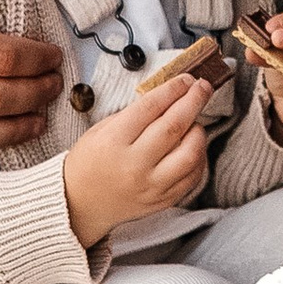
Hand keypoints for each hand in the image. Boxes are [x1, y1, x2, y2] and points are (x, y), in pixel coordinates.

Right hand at [61, 78, 212, 243]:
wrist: (79, 204)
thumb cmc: (88, 162)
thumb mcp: (101, 130)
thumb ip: (134, 114)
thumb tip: (169, 97)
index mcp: (113, 142)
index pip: (151, 107)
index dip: (172, 89)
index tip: (185, 79)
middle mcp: (134, 165)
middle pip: (174, 127)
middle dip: (194, 101)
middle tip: (203, 87)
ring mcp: (150, 186)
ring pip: (190, 154)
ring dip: (198, 131)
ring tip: (194, 121)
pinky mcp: (162, 201)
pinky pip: (192, 176)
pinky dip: (199, 157)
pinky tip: (194, 146)